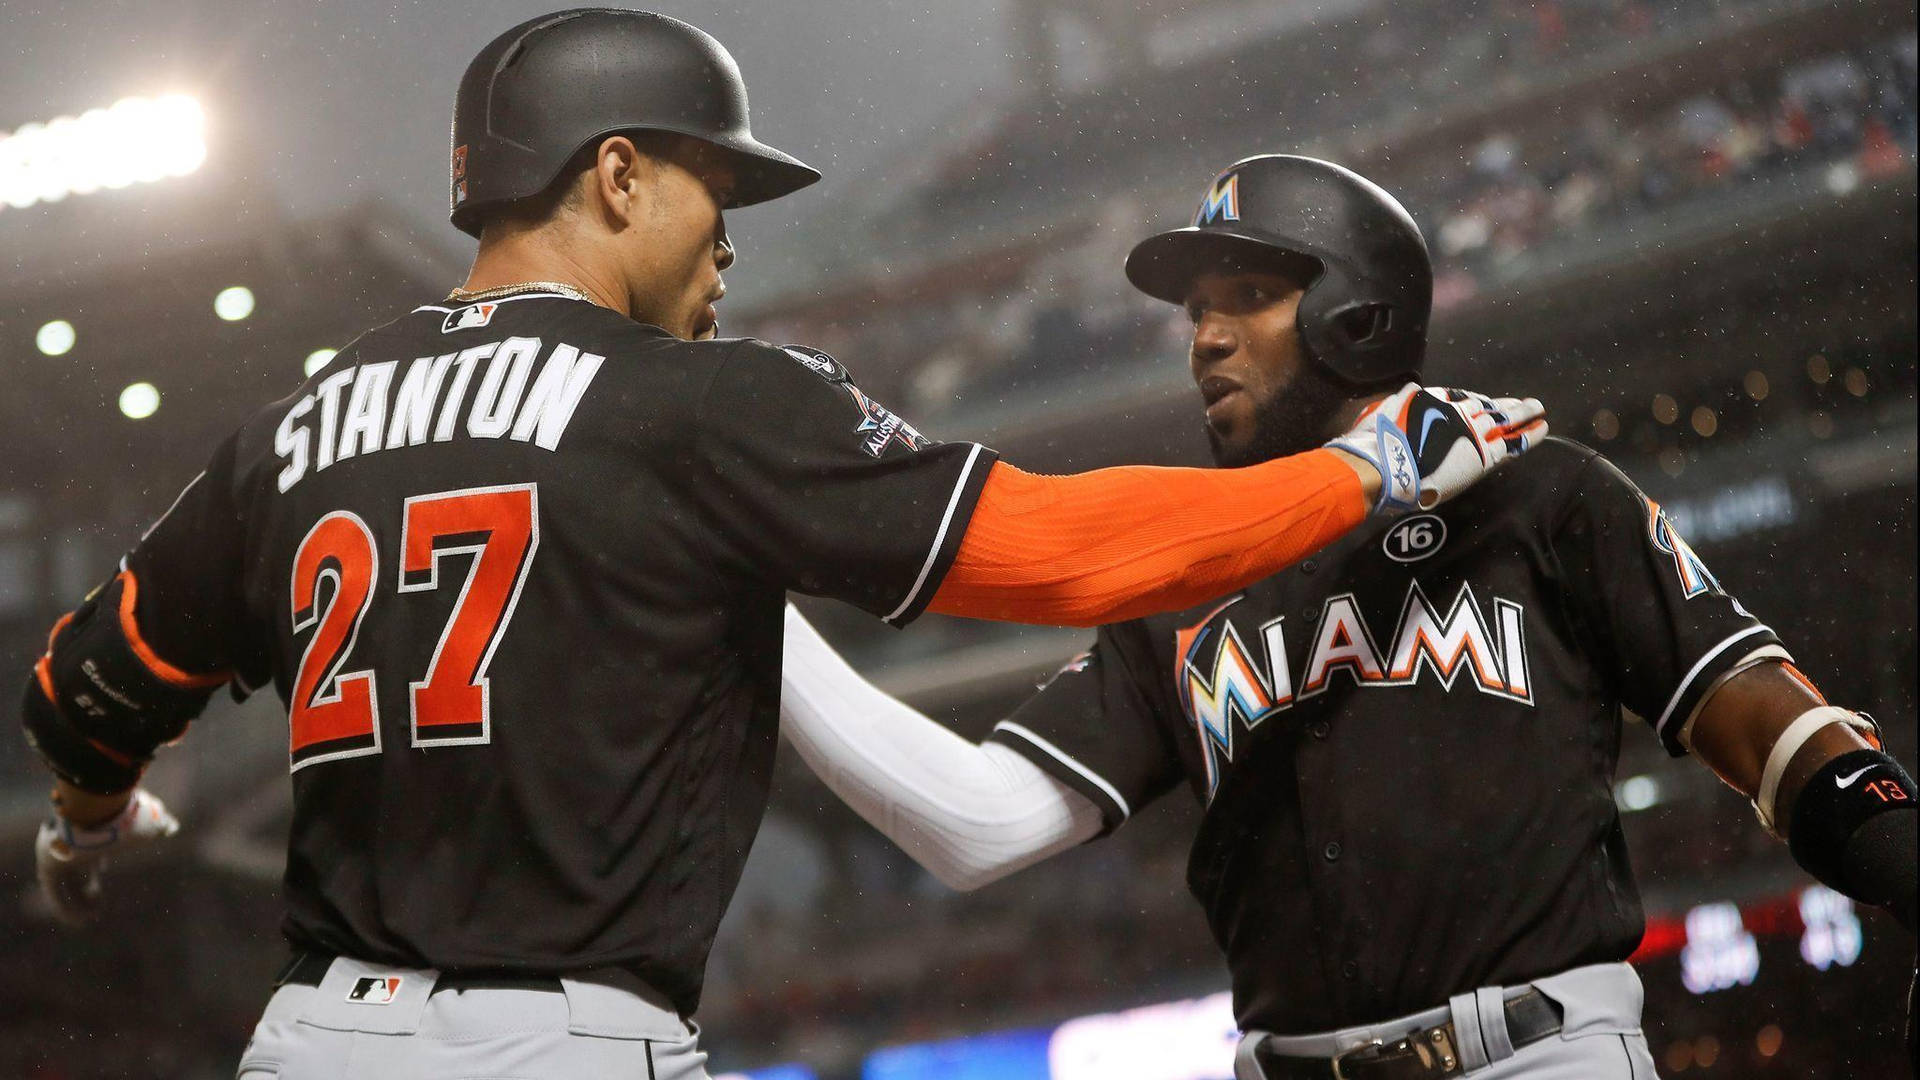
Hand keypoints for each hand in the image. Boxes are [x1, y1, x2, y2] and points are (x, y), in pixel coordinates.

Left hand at [34, 788, 178, 925]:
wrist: (95, 810)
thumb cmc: (124, 815)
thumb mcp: (150, 819)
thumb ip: (161, 824)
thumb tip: (173, 827)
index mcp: (92, 830)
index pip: (91, 847)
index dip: (96, 860)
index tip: (103, 868)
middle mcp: (72, 841)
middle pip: (76, 866)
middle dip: (85, 881)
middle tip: (96, 896)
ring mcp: (58, 854)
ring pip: (65, 883)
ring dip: (77, 899)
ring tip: (93, 912)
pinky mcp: (48, 868)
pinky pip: (56, 894)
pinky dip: (67, 908)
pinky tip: (79, 920)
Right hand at [1326, 383, 1546, 513]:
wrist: (1388, 466)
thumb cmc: (1377, 444)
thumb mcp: (1383, 413)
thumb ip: (1400, 401)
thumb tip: (1409, 389)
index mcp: (1432, 400)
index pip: (1462, 396)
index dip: (1476, 400)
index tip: (1485, 401)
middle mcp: (1457, 411)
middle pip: (1488, 405)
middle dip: (1507, 404)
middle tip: (1525, 402)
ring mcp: (1474, 431)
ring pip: (1505, 420)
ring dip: (1524, 414)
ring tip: (1538, 409)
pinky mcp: (1484, 455)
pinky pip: (1513, 443)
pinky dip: (1529, 435)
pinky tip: (1542, 429)